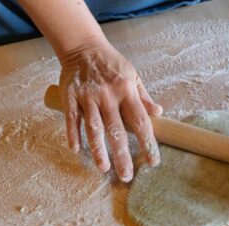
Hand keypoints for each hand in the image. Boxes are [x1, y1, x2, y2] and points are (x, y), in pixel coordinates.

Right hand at [58, 40, 161, 180]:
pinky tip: (76, 150)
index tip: (153, 162)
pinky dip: (73, 135)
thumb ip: (143, 97)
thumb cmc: (111, 64)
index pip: (140, 121)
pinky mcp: (69, 97)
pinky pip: (71, 119)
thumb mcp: (132, 75)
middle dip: (122, 155)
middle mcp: (108, 95)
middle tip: (126, 176)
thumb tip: (158, 114)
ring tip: (103, 168)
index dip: (147, 143)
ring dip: (97, 150)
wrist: (83, 47)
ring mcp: (87, 97)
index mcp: (127, 90)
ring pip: (93, 128)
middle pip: (116, 130)